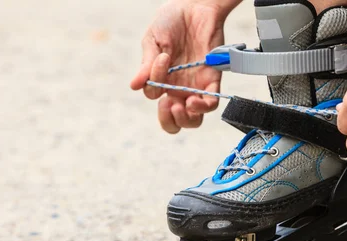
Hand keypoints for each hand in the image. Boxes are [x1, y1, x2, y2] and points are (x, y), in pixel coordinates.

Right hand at [130, 0, 229, 133]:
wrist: (195, 6)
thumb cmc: (171, 21)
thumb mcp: (153, 41)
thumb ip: (146, 64)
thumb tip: (134, 86)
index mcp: (161, 80)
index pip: (154, 98)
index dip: (154, 88)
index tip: (161, 61)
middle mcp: (178, 88)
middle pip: (175, 121)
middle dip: (169, 120)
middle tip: (169, 104)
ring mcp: (195, 86)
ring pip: (193, 119)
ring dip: (186, 119)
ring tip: (182, 105)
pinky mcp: (212, 80)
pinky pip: (210, 103)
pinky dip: (203, 107)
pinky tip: (195, 100)